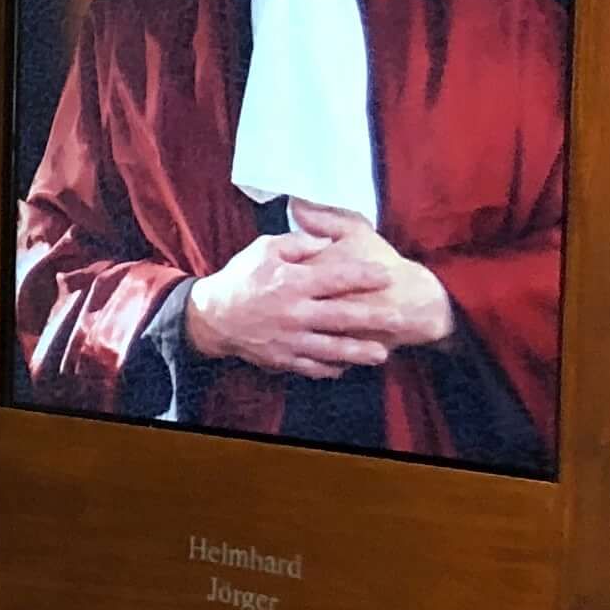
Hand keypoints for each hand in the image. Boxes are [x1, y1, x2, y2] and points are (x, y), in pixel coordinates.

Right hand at [184, 211, 447, 379]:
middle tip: (399, 319)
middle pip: (342, 316)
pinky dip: (331, 368)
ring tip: (380, 355)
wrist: (210, 317)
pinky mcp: (282, 358)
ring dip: (358, 352)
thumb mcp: (263, 249)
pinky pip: (311, 366)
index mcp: (291, 283)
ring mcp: (289, 339)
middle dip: (373, 318)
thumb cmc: (240, 278)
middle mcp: (294, 312)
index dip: (364, 276)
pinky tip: (346, 366)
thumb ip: (297, 243)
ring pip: (332, 348)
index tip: (387, 275)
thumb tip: (326, 241)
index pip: (336, 278)